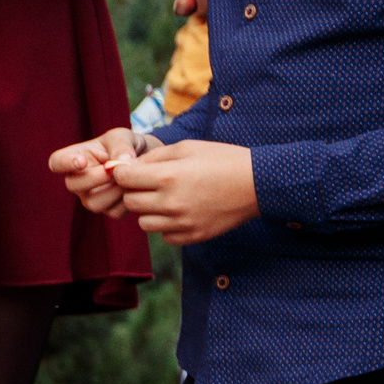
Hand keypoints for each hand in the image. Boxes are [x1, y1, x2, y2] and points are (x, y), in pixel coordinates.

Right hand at [49, 126, 150, 216]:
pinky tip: (134, 187)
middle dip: (95, 178)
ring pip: (94, 203)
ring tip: (130, 177)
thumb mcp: (122, 136)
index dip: (65, 164)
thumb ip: (120, 146)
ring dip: (114, 190)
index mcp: (74, 158)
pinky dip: (128, 200)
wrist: (143, 159)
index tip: (81, 161)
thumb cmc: (124, 144)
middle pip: (73, 185)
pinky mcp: (108, 210)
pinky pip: (114, 211)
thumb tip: (123, 162)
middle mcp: (77, 181)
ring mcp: (90, 198)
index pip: (57, 162)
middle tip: (113, 170)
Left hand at [109, 139, 259, 244]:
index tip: (132, 171)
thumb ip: (154, 158)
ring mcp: (182, 222)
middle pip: (130, 202)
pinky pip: (164, 235)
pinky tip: (182, 212)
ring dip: (150, 211)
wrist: (260, 183)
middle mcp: (171, 202)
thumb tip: (126, 168)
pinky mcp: (193, 236)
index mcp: (168, 177)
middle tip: (151, 184)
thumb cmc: (222, 159)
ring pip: (144, 223)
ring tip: (168, 198)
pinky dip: (167, 226)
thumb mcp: (187, 148)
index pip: (123, 179)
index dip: (124, 173)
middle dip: (135, 191)